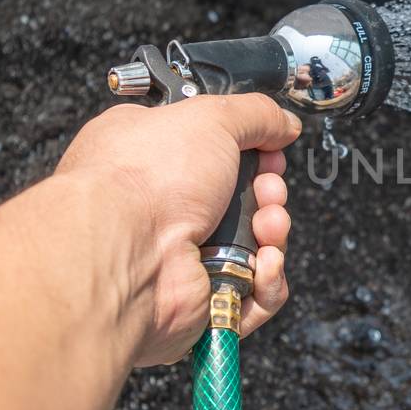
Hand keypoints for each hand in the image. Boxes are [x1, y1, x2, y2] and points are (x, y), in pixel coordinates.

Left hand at [56, 94, 302, 365]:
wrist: (126, 251)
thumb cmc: (146, 179)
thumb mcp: (210, 117)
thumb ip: (256, 114)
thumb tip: (283, 124)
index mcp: (154, 155)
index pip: (215, 150)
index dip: (252, 150)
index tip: (269, 149)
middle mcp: (164, 205)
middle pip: (244, 199)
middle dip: (268, 193)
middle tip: (267, 188)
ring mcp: (183, 254)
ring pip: (255, 245)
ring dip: (272, 234)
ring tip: (266, 226)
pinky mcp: (202, 295)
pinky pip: (255, 292)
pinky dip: (267, 280)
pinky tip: (260, 264)